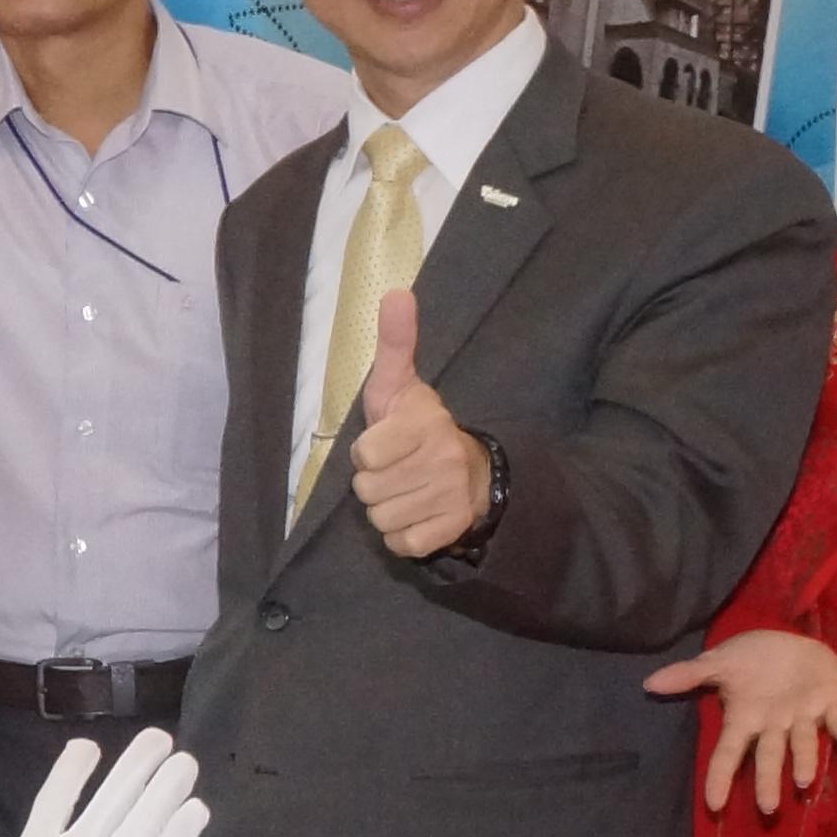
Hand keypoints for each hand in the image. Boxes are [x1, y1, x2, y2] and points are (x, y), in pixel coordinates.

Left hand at [346, 292, 491, 556]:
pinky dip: (402, 537)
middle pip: (367, 491)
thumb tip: (395, 292)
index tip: (385, 443)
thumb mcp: (400, 384)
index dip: (366, 453)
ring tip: (407, 490)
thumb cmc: (418, 427)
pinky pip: (403, 544)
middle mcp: (443, 459)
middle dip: (373, 483)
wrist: (471, 472)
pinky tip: (417, 515)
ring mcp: (451, 496)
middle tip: (396, 470)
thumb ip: (395, 344)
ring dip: (386, 510)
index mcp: (426, 424)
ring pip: (381, 519)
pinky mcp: (453, 529)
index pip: (365, 455)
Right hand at [648, 625, 836, 813]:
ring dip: (804, 761)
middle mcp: (775, 725)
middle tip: (768, 808)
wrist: (793, 642)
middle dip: (768, 780)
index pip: (729, 752)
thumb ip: (689, 674)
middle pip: (768, 756)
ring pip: (803, 743)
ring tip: (804, 781)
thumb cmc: (753, 658)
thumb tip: (649, 683)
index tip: (714, 805)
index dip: (721, 777)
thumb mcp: (719, 662)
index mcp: (746, 718)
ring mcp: (804, 716)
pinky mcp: (832, 703)